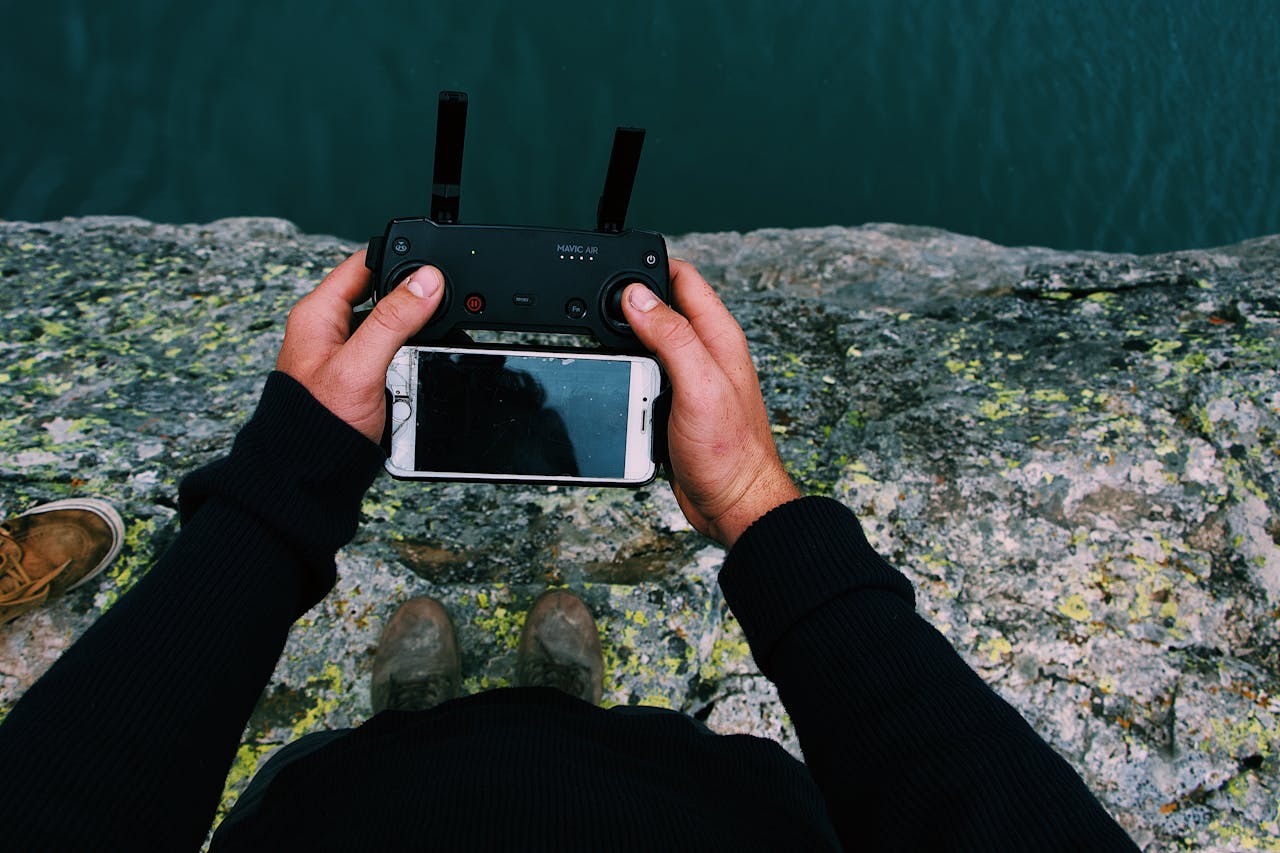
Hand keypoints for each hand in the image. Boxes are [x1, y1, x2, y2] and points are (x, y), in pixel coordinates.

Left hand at [276, 252, 443, 442]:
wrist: (311, 474)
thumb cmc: (318, 422)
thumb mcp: (361, 365)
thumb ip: (393, 320)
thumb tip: (426, 282)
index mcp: (318, 313)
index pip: (363, 264)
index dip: (398, 259)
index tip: (433, 265)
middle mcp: (329, 328)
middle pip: (381, 292)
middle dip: (412, 298)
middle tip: (442, 305)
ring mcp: (344, 352)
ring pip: (389, 324)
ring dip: (413, 332)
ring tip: (430, 342)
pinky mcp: (358, 375)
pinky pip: (390, 352)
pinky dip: (409, 356)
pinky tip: (419, 367)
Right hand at [621, 260, 799, 546]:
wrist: (734, 503)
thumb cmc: (730, 451)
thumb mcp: (699, 385)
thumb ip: (672, 337)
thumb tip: (637, 297)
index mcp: (718, 336)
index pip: (682, 278)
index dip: (648, 268)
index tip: (614, 271)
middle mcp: (706, 352)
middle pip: (661, 307)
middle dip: (629, 301)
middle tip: (595, 304)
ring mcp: (690, 378)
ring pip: (648, 342)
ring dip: (624, 340)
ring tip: (597, 338)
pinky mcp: (675, 405)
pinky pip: (645, 376)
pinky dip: (627, 372)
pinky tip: (614, 377)